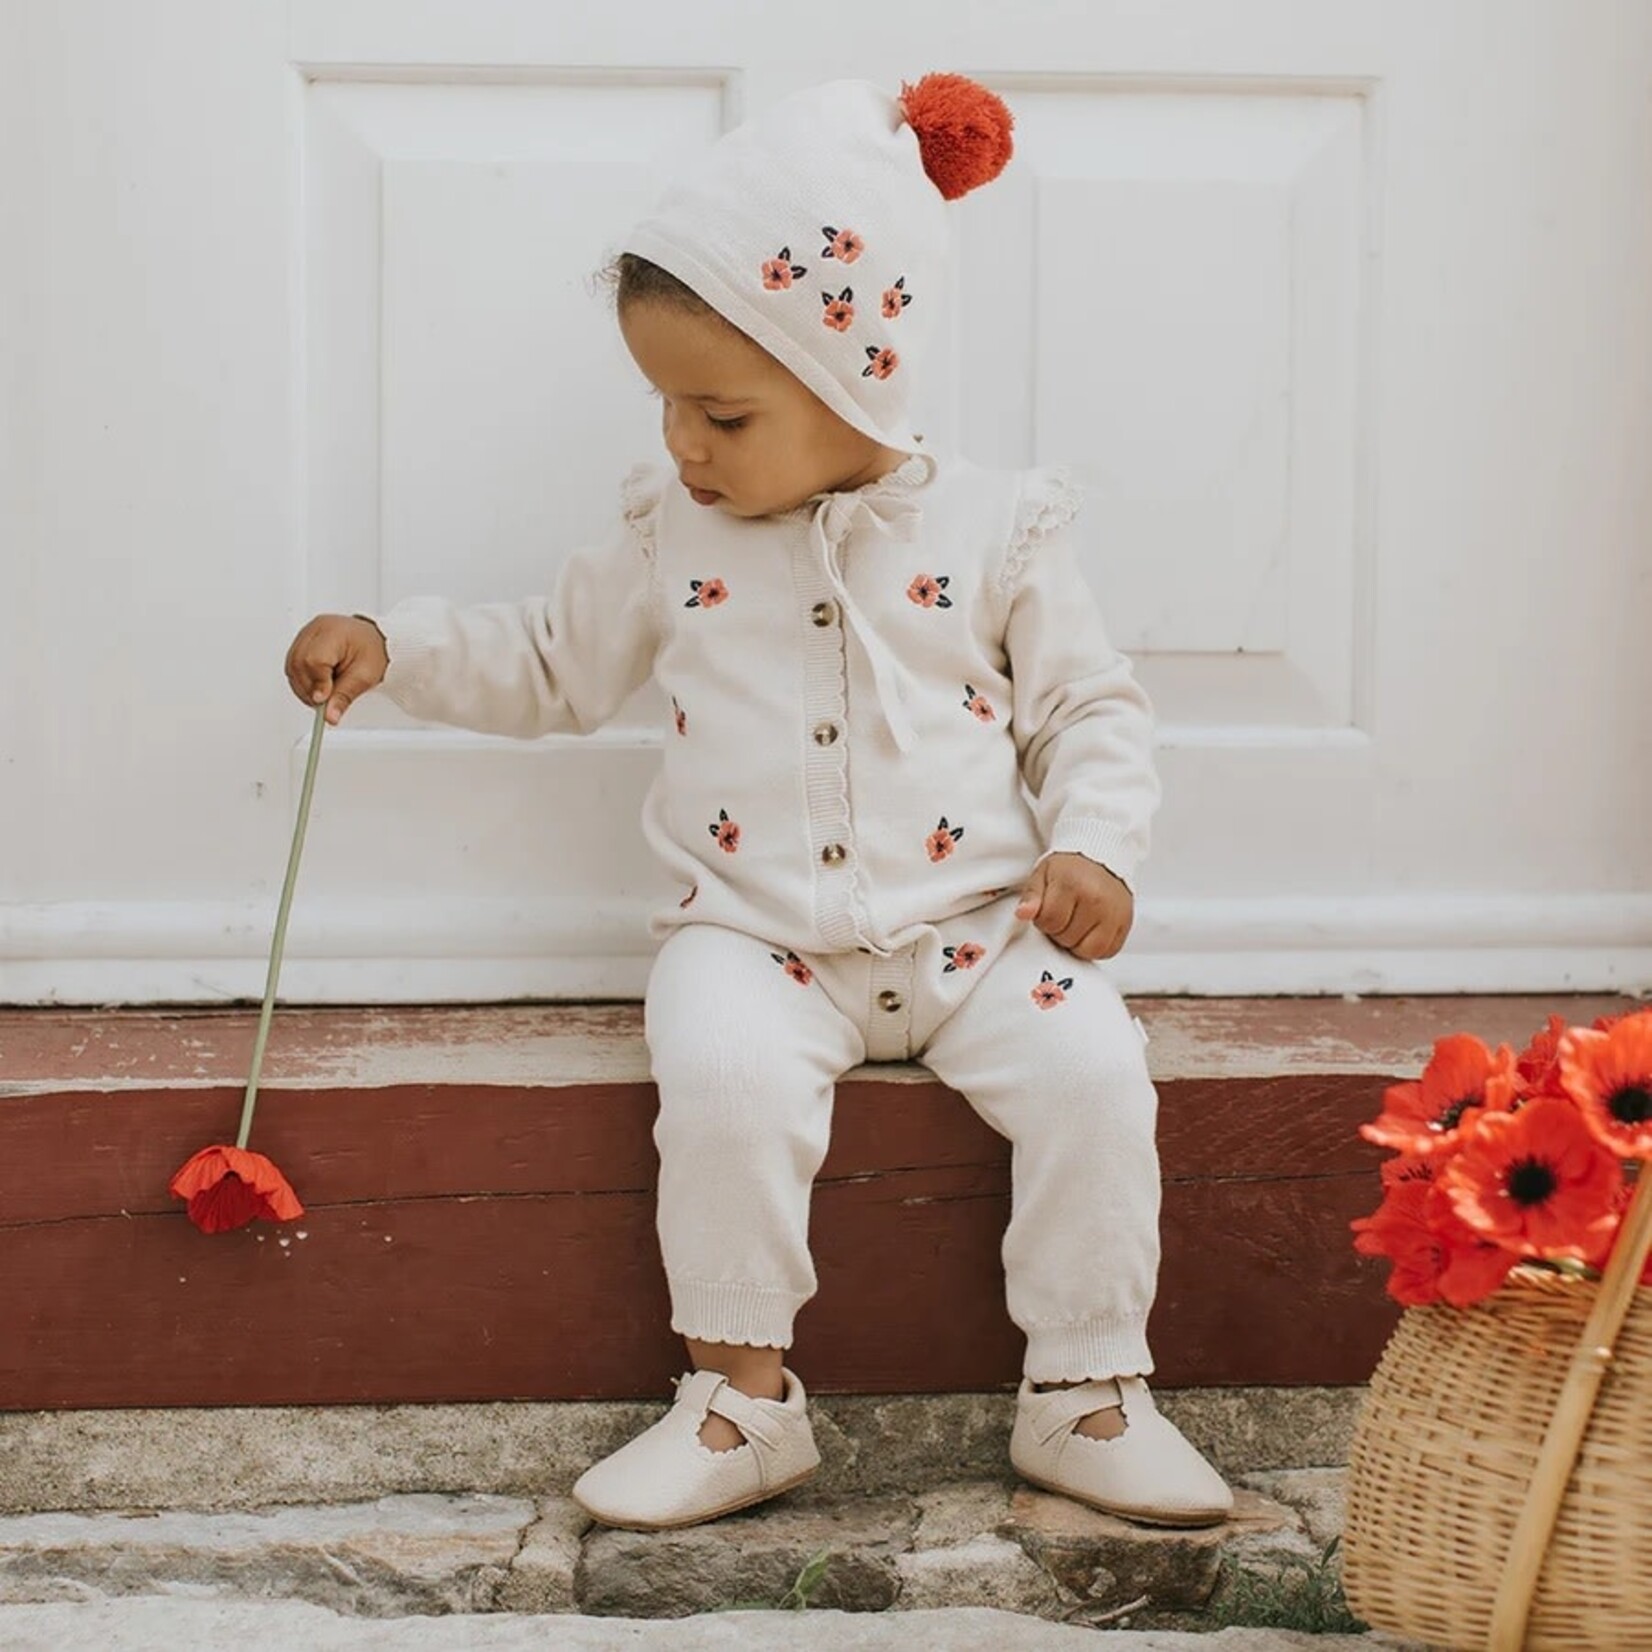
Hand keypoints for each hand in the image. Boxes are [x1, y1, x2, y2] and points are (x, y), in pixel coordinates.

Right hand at [284, 614, 388, 724]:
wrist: (372, 640)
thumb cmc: (372, 651)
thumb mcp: (365, 676)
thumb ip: (344, 696)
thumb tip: (329, 716)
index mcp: (333, 632)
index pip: (314, 660)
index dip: (316, 683)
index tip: (323, 701)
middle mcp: (314, 631)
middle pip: (298, 664)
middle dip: (309, 689)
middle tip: (325, 704)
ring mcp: (305, 637)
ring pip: (292, 668)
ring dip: (305, 689)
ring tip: (325, 696)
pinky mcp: (300, 645)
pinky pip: (293, 668)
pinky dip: (303, 683)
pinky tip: (318, 688)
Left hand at [1014, 852, 1133, 959]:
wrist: (1101, 858)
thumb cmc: (1070, 868)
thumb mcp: (1042, 875)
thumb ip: (1031, 897)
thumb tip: (1023, 914)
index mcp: (1072, 885)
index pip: (1049, 922)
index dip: (1043, 920)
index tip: (1049, 909)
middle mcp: (1096, 900)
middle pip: (1067, 938)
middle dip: (1059, 931)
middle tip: (1064, 914)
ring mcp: (1114, 913)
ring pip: (1088, 951)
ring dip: (1077, 943)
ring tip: (1076, 924)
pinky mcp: (1126, 923)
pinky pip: (1107, 951)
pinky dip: (1096, 947)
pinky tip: (1091, 931)